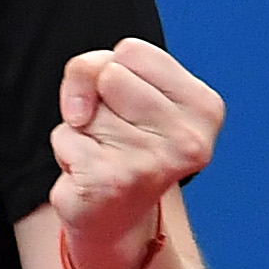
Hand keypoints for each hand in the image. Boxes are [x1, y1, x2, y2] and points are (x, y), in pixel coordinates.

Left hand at [50, 38, 221, 268]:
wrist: (116, 218)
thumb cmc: (122, 140)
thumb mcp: (122, 87)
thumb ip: (95, 68)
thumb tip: (79, 112)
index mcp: (205, 107)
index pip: (132, 49)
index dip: (116, 71)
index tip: (131, 104)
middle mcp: (188, 139)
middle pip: (109, 74)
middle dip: (98, 100)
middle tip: (116, 134)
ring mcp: (151, 163)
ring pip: (86, 109)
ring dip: (82, 129)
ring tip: (105, 154)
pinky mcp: (111, 182)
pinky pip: (63, 137)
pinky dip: (66, 152)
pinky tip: (90, 174)